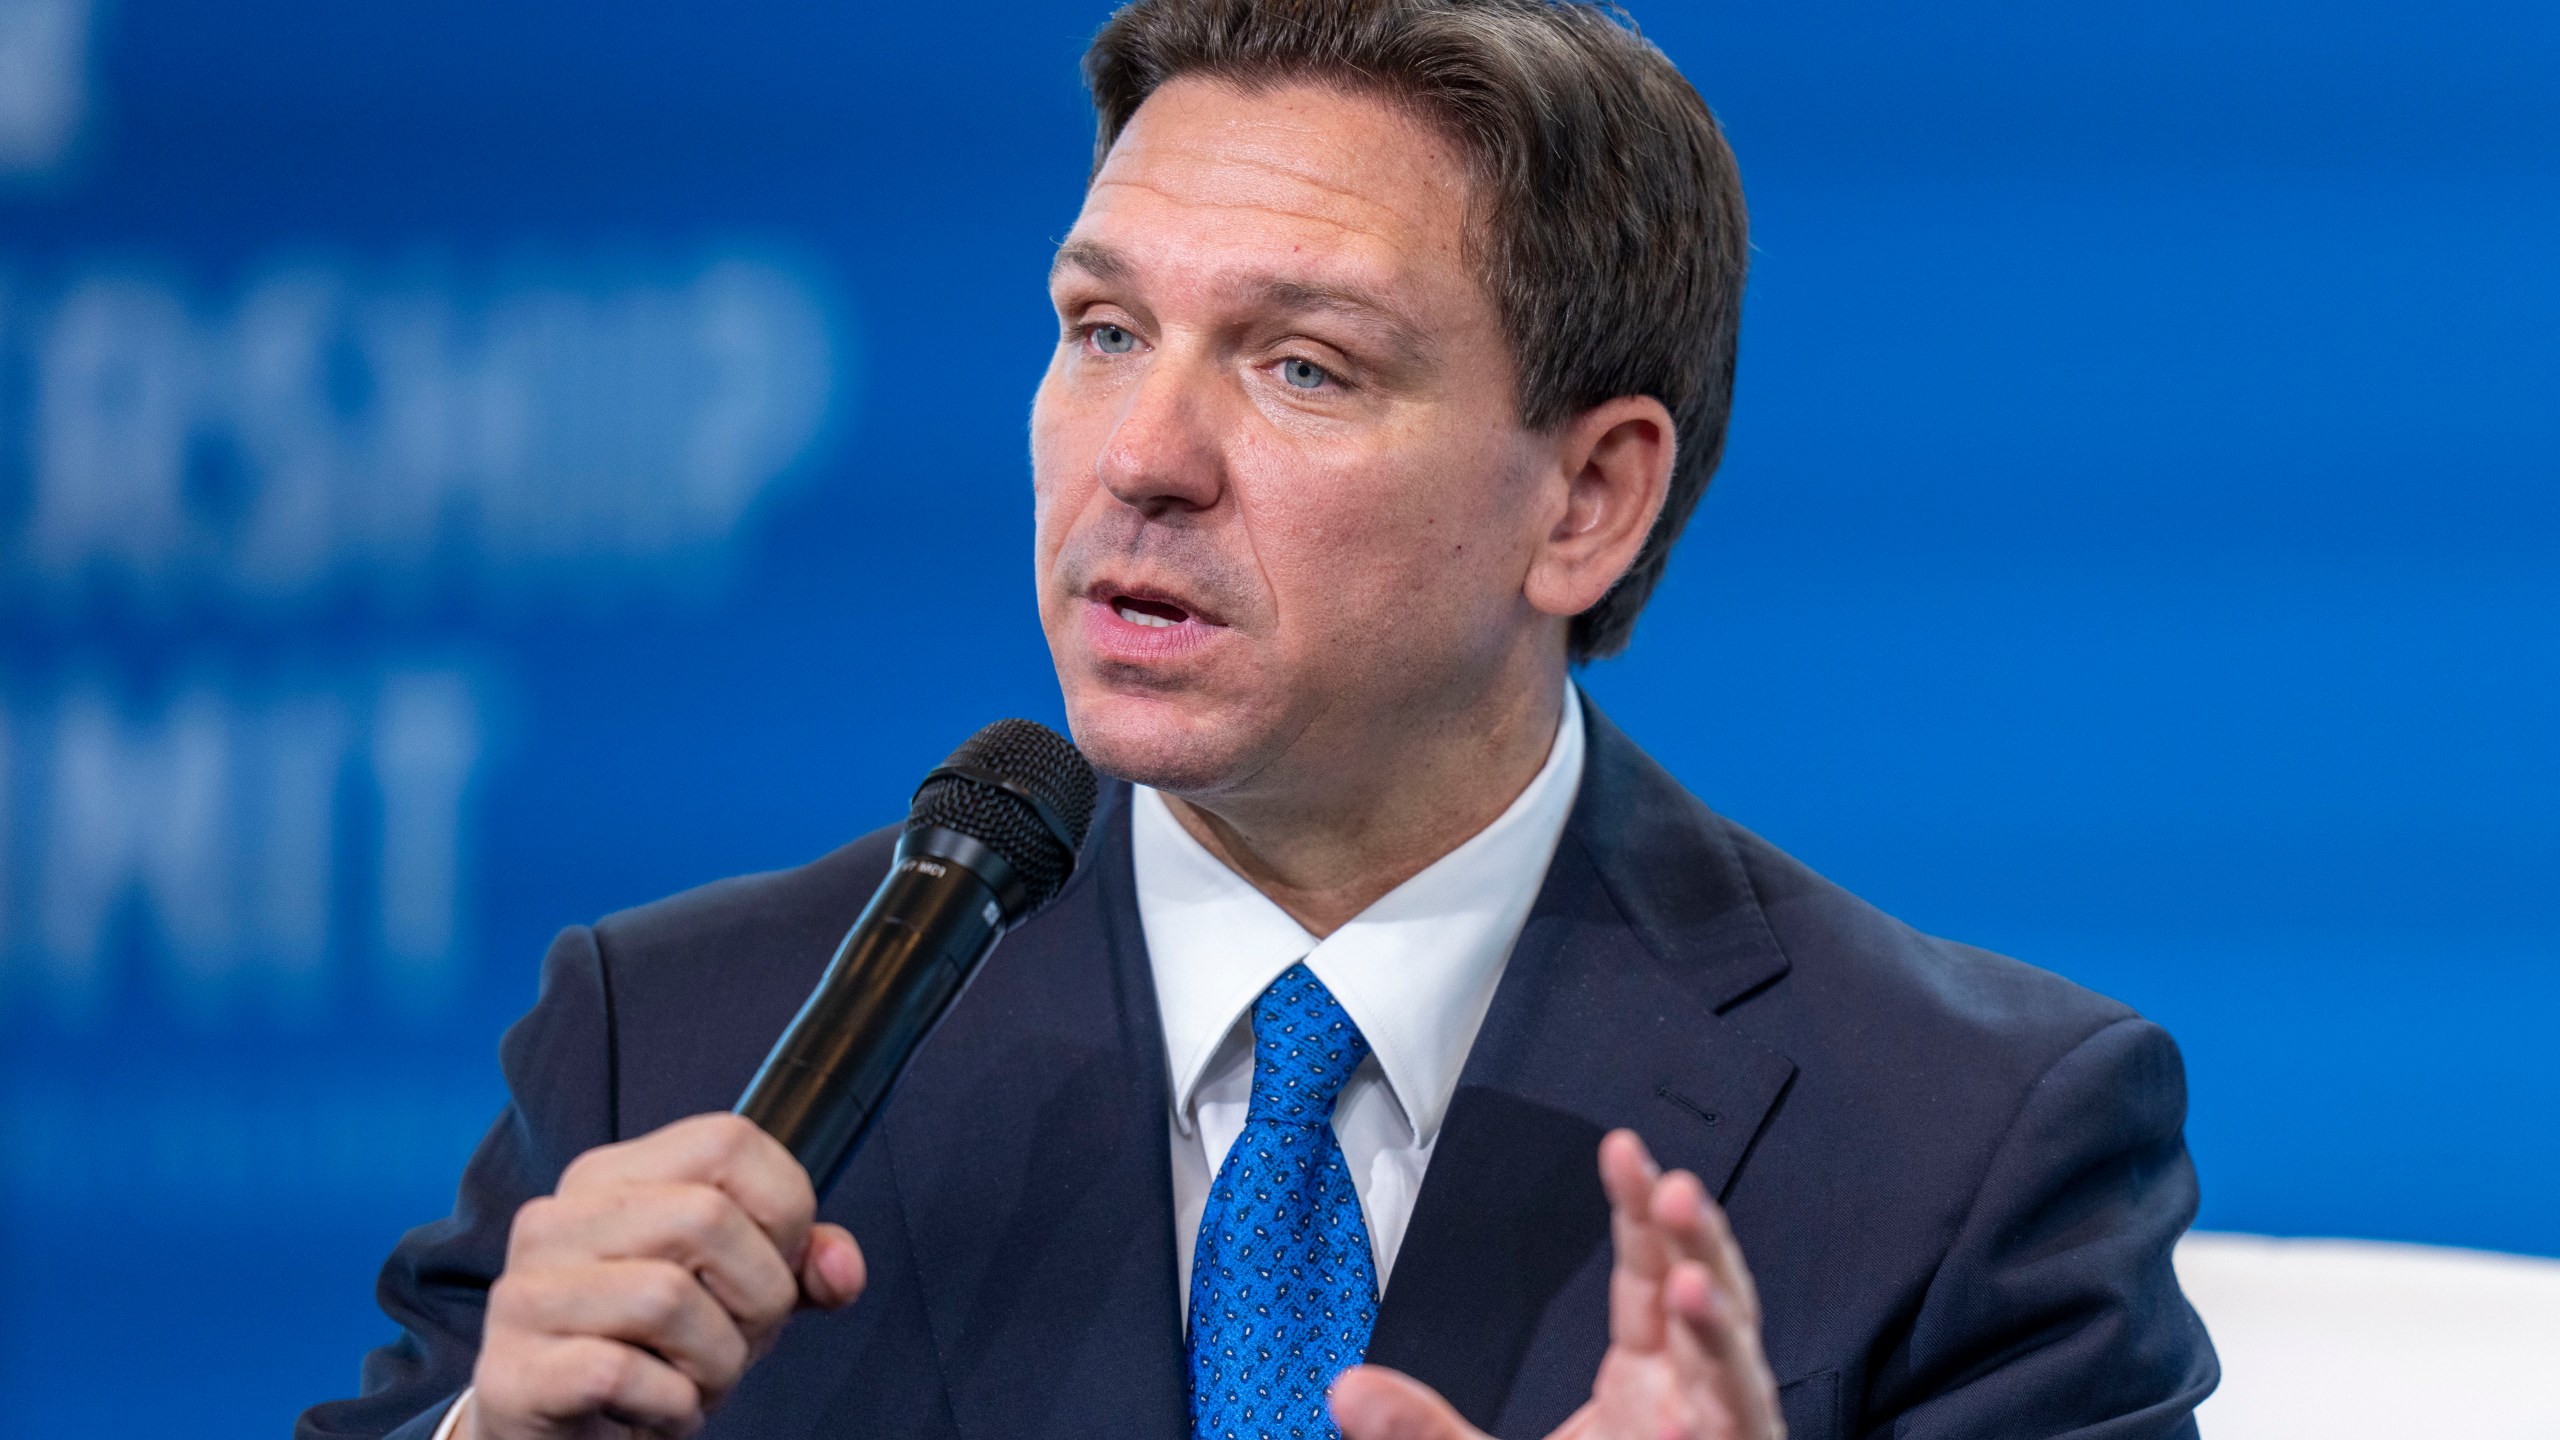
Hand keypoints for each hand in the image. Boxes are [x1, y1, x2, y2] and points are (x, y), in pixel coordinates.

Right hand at [466, 1113, 866, 1439]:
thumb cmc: (653, 1354)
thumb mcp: (736, 1298)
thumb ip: (797, 1268)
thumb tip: (841, 1268)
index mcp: (613, 1178)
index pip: (728, 1141)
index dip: (783, 1209)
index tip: (776, 1266)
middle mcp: (558, 1220)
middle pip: (707, 1218)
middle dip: (758, 1298)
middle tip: (738, 1342)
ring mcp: (526, 1294)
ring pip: (667, 1298)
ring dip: (716, 1363)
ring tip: (696, 1382)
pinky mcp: (513, 1373)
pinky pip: (619, 1374)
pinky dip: (670, 1407)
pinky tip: (660, 1413)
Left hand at [1332, 1129, 1781, 1439]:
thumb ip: (1422, 1436)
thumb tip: (1344, 1391)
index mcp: (1650, 1378)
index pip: (1651, 1273)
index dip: (1642, 1210)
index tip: (1621, 1150)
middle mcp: (1699, 1402)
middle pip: (1712, 1304)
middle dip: (1700, 1245)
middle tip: (1674, 1190)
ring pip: (1744, 1380)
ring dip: (1721, 1331)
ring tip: (1689, 1283)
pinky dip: (1716, 1428)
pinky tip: (1688, 1418)